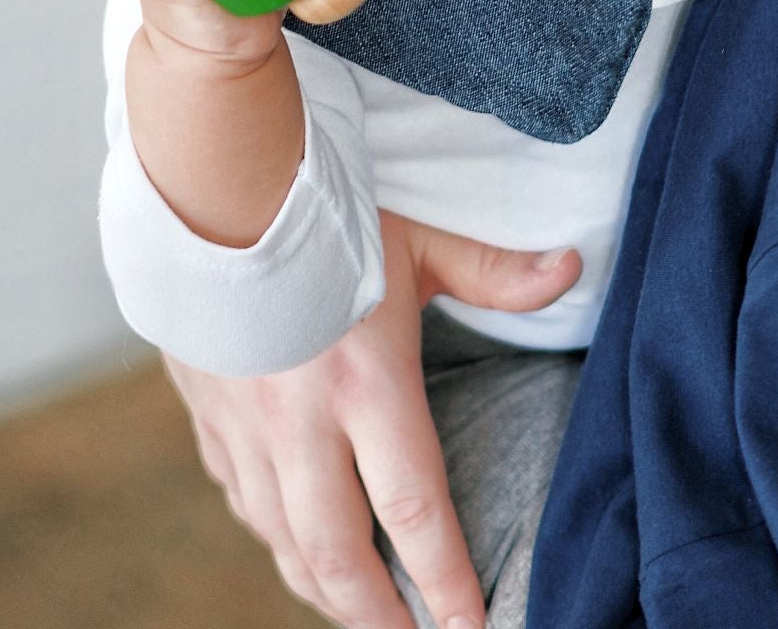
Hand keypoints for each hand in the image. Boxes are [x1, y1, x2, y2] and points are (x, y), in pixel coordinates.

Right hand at [166, 211, 581, 628]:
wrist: (207, 192)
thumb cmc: (325, 213)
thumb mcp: (420, 237)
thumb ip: (495, 270)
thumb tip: (571, 266)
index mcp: (366, 385)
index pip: (414, 510)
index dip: (446, 580)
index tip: (472, 626)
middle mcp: (302, 424)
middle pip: (338, 555)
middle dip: (379, 617)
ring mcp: (246, 429)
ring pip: (282, 541)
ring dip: (322, 588)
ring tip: (360, 613)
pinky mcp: (209, 419)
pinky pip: (241, 502)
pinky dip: (273, 536)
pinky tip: (294, 544)